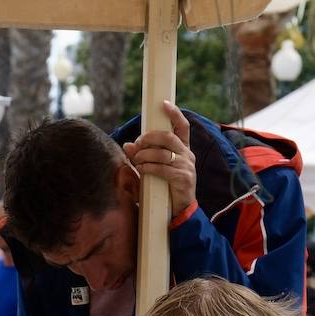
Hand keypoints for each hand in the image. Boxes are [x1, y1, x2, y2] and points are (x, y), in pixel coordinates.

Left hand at [120, 101, 195, 218]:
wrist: (180, 211)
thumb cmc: (166, 187)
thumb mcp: (154, 168)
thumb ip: (143, 155)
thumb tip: (127, 145)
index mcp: (183, 149)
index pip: (182, 126)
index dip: (174, 114)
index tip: (163, 104)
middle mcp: (187, 155)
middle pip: (168, 137)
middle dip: (150, 138)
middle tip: (138, 144)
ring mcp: (187, 167)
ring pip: (163, 153)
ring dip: (145, 155)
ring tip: (137, 160)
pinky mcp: (183, 179)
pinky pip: (163, 169)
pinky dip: (149, 168)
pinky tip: (141, 169)